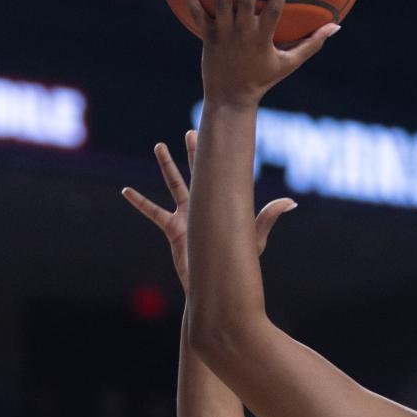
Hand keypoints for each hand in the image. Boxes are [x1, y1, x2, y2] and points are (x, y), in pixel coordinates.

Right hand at [122, 129, 295, 289]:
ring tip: (159, 146)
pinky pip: (152, 212)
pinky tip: (125, 191)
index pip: (220, 174)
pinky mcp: (173, 229)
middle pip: (197, 172)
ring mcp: (186, 216)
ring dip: (166, 165)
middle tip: (190, 131)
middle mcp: (204, 206)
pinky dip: (139, 202)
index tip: (216, 136)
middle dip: (193, 152)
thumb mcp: (254, 238)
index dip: (218, 157)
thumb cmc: (236, 264)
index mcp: (221, 205)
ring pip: (174, 184)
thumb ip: (268, 218)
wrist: (215, 284)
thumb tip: (291, 201)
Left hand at [177, 0, 339, 108]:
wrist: (230, 98)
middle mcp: (242, 33)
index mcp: (263, 38)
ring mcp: (223, 34)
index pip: (275, 9)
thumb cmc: (262, 79)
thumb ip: (312, 44)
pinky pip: (196, 13)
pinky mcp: (206, 36)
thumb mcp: (289, 63)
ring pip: (220, 2)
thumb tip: (336, 27)